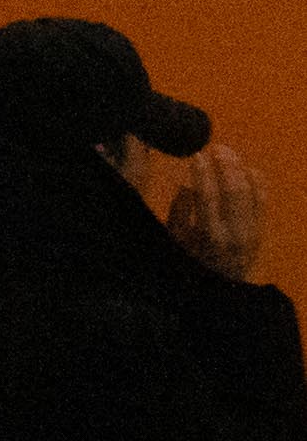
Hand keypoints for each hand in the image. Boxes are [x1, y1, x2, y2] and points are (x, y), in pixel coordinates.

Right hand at [173, 143, 267, 282]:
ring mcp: (252, 231)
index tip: (196, 154)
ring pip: (252, 192)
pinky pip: (264, 200)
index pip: (207, 196)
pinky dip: (258, 182)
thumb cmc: (191, 266)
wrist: (223, 292)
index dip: (202, 172)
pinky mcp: (262, 230)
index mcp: (208, 235)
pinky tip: (248, 169)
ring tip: (228, 154)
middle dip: (226, 165)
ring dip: (240, 169)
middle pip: (234, 190)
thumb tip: (185, 185)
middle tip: (215, 148)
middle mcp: (234, 231)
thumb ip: (179, 213)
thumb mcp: (175, 243)